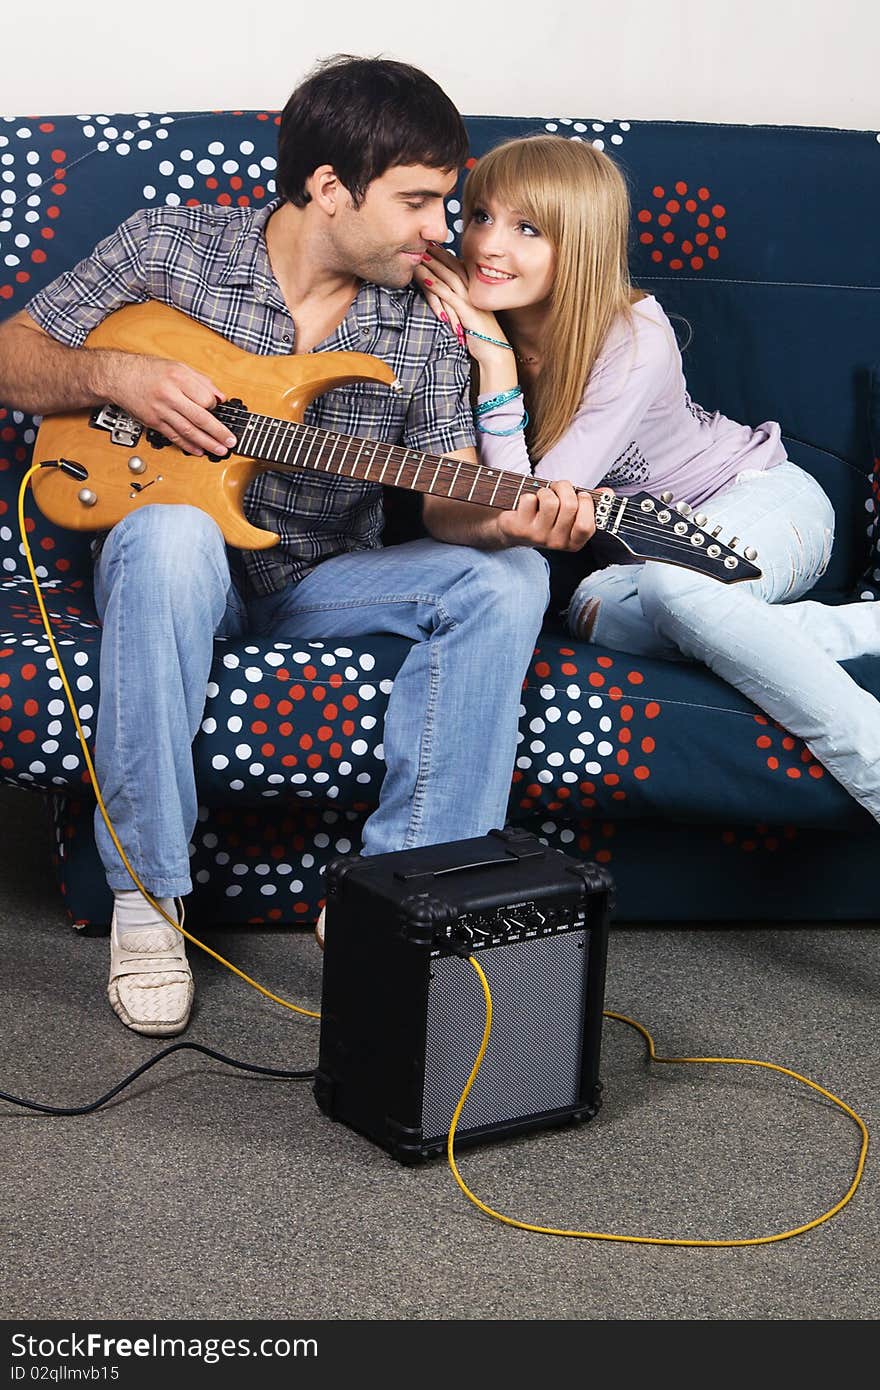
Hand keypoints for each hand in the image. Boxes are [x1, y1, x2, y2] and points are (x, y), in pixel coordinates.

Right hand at [106, 352, 235, 456]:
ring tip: (220, 450)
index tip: (218, 409)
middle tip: (231, 441)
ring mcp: (160, 410)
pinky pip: (173, 436)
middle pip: (199, 418)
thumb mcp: (178, 367)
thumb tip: (220, 397)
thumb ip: (201, 381)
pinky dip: (187, 445)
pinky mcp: (153, 422)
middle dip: (218, 432)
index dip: (215, 406)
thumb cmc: (149, 370)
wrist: (118, 377)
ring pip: (188, 430)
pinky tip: (198, 451)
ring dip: (206, 443)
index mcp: (178, 377)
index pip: (205, 398)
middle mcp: (170, 394)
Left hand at [415, 248, 513, 366]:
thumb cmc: (480, 337)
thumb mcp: (468, 317)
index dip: (443, 254)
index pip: (457, 266)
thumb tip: (444, 299)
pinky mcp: (467, 312)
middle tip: (421, 240)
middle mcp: (474, 292)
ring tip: (418, 254)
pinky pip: (448, 296)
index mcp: (475, 290)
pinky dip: (435, 285)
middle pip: (452, 267)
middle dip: (436, 253)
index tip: (429, 243)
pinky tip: (423, 277)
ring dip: (433, 265)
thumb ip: (458, 305)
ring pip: (449, 277)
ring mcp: (471, 301)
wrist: (495, 353)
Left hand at [496, 480, 595, 551]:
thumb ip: (590, 503)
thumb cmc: (546, 517)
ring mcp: (537, 537)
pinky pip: (530, 500)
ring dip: (546, 490)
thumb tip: (608, 493)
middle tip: (558, 487)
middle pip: (569, 506)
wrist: (514, 530)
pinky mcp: (519, 528)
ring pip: (550, 501)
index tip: (580, 495)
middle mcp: (557, 543)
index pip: (586, 525)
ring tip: (542, 495)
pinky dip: (529, 494)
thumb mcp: (570, 512)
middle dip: (564, 487)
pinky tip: (527, 504)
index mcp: (574, 542)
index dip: (585, 504)